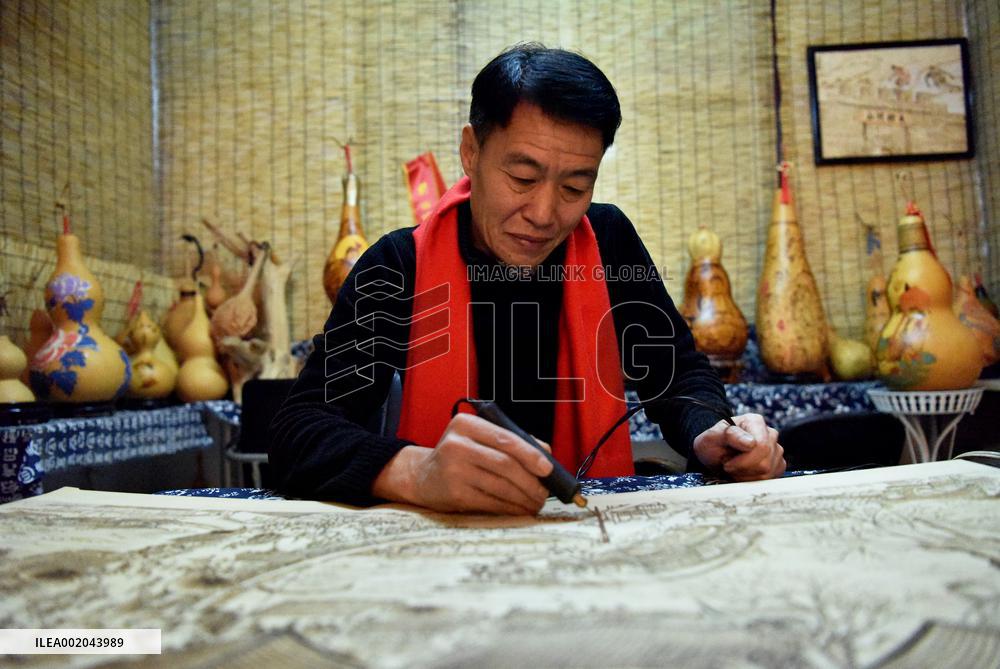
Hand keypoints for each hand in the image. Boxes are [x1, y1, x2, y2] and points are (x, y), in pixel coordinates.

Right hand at [372, 413, 552, 514]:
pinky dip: (510, 507)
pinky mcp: (454, 493)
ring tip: (535, 502)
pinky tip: (520, 509)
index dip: (531, 454)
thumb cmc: (458, 456)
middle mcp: (457, 444)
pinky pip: (491, 502)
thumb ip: (510, 440)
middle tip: (544, 493)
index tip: (548, 469)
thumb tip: (546, 453)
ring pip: (501, 486)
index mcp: (466, 424)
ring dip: (523, 497)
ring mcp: (454, 470)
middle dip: (530, 481)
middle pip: (505, 464)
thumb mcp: (477, 438)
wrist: (421, 476)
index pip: (506, 438)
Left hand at [692, 413, 784, 480]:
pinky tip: (742, 473)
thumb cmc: (713, 443)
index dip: (743, 461)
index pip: (761, 446)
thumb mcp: (712, 437)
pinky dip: (753, 480)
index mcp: (755, 421)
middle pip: (765, 462)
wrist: (714, 453)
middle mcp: (770, 433)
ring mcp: (776, 449)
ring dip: (746, 476)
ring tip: (734, 468)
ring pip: (768, 472)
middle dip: (743, 470)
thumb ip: (730, 435)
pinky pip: (770, 478)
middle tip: (728, 466)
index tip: (727, 463)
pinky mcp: (778, 464)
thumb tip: (751, 443)